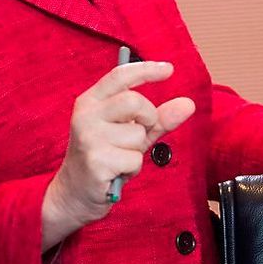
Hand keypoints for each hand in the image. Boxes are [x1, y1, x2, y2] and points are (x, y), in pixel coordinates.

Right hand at [41, 61, 194, 249]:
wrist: (74, 194)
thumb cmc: (105, 157)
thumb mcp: (131, 133)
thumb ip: (158, 118)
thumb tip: (188, 104)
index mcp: (91, 102)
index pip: (120, 76)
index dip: (146, 69)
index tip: (168, 69)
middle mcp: (86, 116)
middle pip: (134, 101)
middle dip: (148, 117)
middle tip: (139, 133)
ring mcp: (89, 138)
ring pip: (137, 134)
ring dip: (137, 150)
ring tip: (120, 158)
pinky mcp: (96, 161)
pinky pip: (134, 159)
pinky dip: (133, 168)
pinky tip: (117, 172)